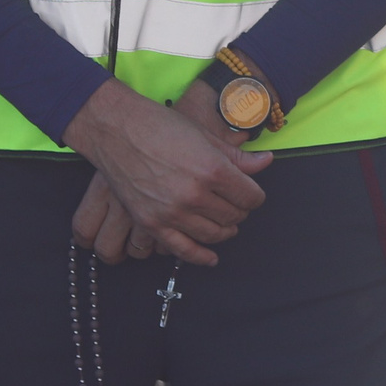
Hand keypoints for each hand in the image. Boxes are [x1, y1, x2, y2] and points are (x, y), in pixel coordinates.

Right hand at [60, 78, 270, 266]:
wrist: (118, 131)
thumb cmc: (162, 126)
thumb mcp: (205, 137)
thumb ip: (237, 156)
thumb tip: (266, 162)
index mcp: (213, 169)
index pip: (250, 197)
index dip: (254, 196)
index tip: (250, 193)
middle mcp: (195, 195)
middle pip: (234, 216)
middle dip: (240, 210)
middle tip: (235, 203)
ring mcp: (172, 213)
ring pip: (213, 234)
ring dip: (225, 230)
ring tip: (225, 222)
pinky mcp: (152, 224)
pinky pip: (183, 250)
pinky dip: (201, 257)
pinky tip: (211, 259)